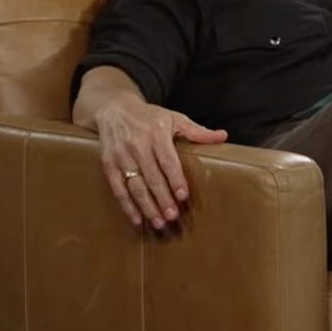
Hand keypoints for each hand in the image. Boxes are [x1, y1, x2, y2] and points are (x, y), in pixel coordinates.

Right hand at [94, 100, 227, 229]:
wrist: (113, 108)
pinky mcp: (109, 164)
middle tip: (173, 216)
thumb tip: (223, 136)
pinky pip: (117, 188)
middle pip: (151, 177)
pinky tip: (136, 219)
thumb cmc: (149, 116)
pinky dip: (126, 205)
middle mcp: (137, 145)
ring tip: (159, 222)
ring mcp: (121, 156)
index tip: (183, 196)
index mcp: (156, 134)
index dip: (175, 180)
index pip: (167, 161)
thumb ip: (197, 131)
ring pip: (135, 186)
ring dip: (146, 206)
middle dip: (162, 199)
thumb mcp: (174, 118)